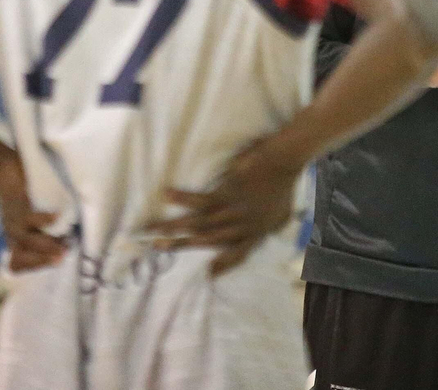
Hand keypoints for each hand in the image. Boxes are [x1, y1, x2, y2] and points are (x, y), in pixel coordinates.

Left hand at [0, 146, 67, 271]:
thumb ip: (44, 224)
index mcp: (15, 236)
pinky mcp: (15, 204)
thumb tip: (70, 232)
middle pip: (21, 258)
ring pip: (25, 241)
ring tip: (63, 245)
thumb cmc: (21, 189)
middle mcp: (11, 231)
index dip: (36, 266)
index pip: (18, 263)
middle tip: (64, 257)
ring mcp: (12, 219)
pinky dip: (44, 219)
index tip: (57, 262)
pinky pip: (29, 217)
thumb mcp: (30, 210)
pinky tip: (57, 215)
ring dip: (45, 246)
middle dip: (43, 260)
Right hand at [145, 139, 298, 275]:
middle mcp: (241, 228)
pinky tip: (166, 194)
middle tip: (158, 247)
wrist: (285, 162)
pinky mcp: (227, 194)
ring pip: (199, 224)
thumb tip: (274, 229)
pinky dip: (183, 198)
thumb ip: (273, 225)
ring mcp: (232, 212)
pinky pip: (201, 200)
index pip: (238, 255)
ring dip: (173, 226)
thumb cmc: (284, 185)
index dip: (224, 266)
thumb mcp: (283, 213)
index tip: (208, 275)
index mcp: (255, 233)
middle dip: (181, 245)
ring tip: (151, 228)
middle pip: (207, 240)